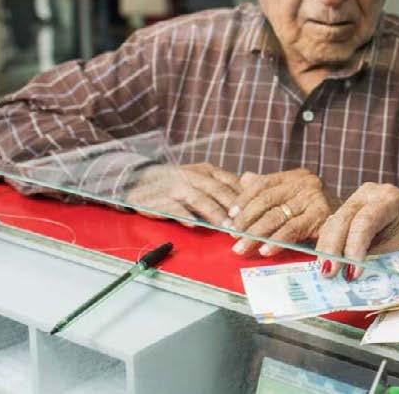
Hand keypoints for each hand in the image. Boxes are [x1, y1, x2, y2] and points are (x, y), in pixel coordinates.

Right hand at [125, 163, 240, 226]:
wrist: (140, 180)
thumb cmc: (178, 184)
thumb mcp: (202, 181)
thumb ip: (224, 188)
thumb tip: (250, 197)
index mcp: (208, 171)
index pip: (232, 183)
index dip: (245, 199)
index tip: (258, 213)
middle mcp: (194, 176)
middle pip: (219, 191)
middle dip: (234, 209)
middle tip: (246, 225)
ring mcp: (177, 186)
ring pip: (200, 199)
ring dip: (215, 214)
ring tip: (227, 227)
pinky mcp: (161, 199)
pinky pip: (175, 207)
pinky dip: (185, 215)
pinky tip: (194, 224)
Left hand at [230, 168, 338, 256]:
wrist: (354, 223)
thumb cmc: (317, 214)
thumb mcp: (293, 197)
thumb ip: (270, 188)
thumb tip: (245, 178)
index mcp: (295, 176)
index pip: (262, 184)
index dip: (243, 200)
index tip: (230, 217)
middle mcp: (306, 183)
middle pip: (267, 200)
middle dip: (246, 222)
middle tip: (232, 238)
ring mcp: (315, 198)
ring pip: (277, 216)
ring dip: (256, 235)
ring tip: (242, 248)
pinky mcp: (323, 216)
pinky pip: (293, 230)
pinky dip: (277, 241)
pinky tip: (265, 250)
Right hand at [314, 182, 398, 278]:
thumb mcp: (398, 250)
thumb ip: (375, 258)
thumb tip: (350, 273)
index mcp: (389, 198)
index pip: (366, 221)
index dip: (355, 246)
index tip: (352, 272)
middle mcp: (369, 193)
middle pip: (344, 219)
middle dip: (334, 249)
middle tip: (329, 273)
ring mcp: (355, 199)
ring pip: (333, 224)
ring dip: (326, 250)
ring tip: (325, 273)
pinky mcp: (344, 209)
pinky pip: (331, 228)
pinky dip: (327, 247)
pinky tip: (324, 264)